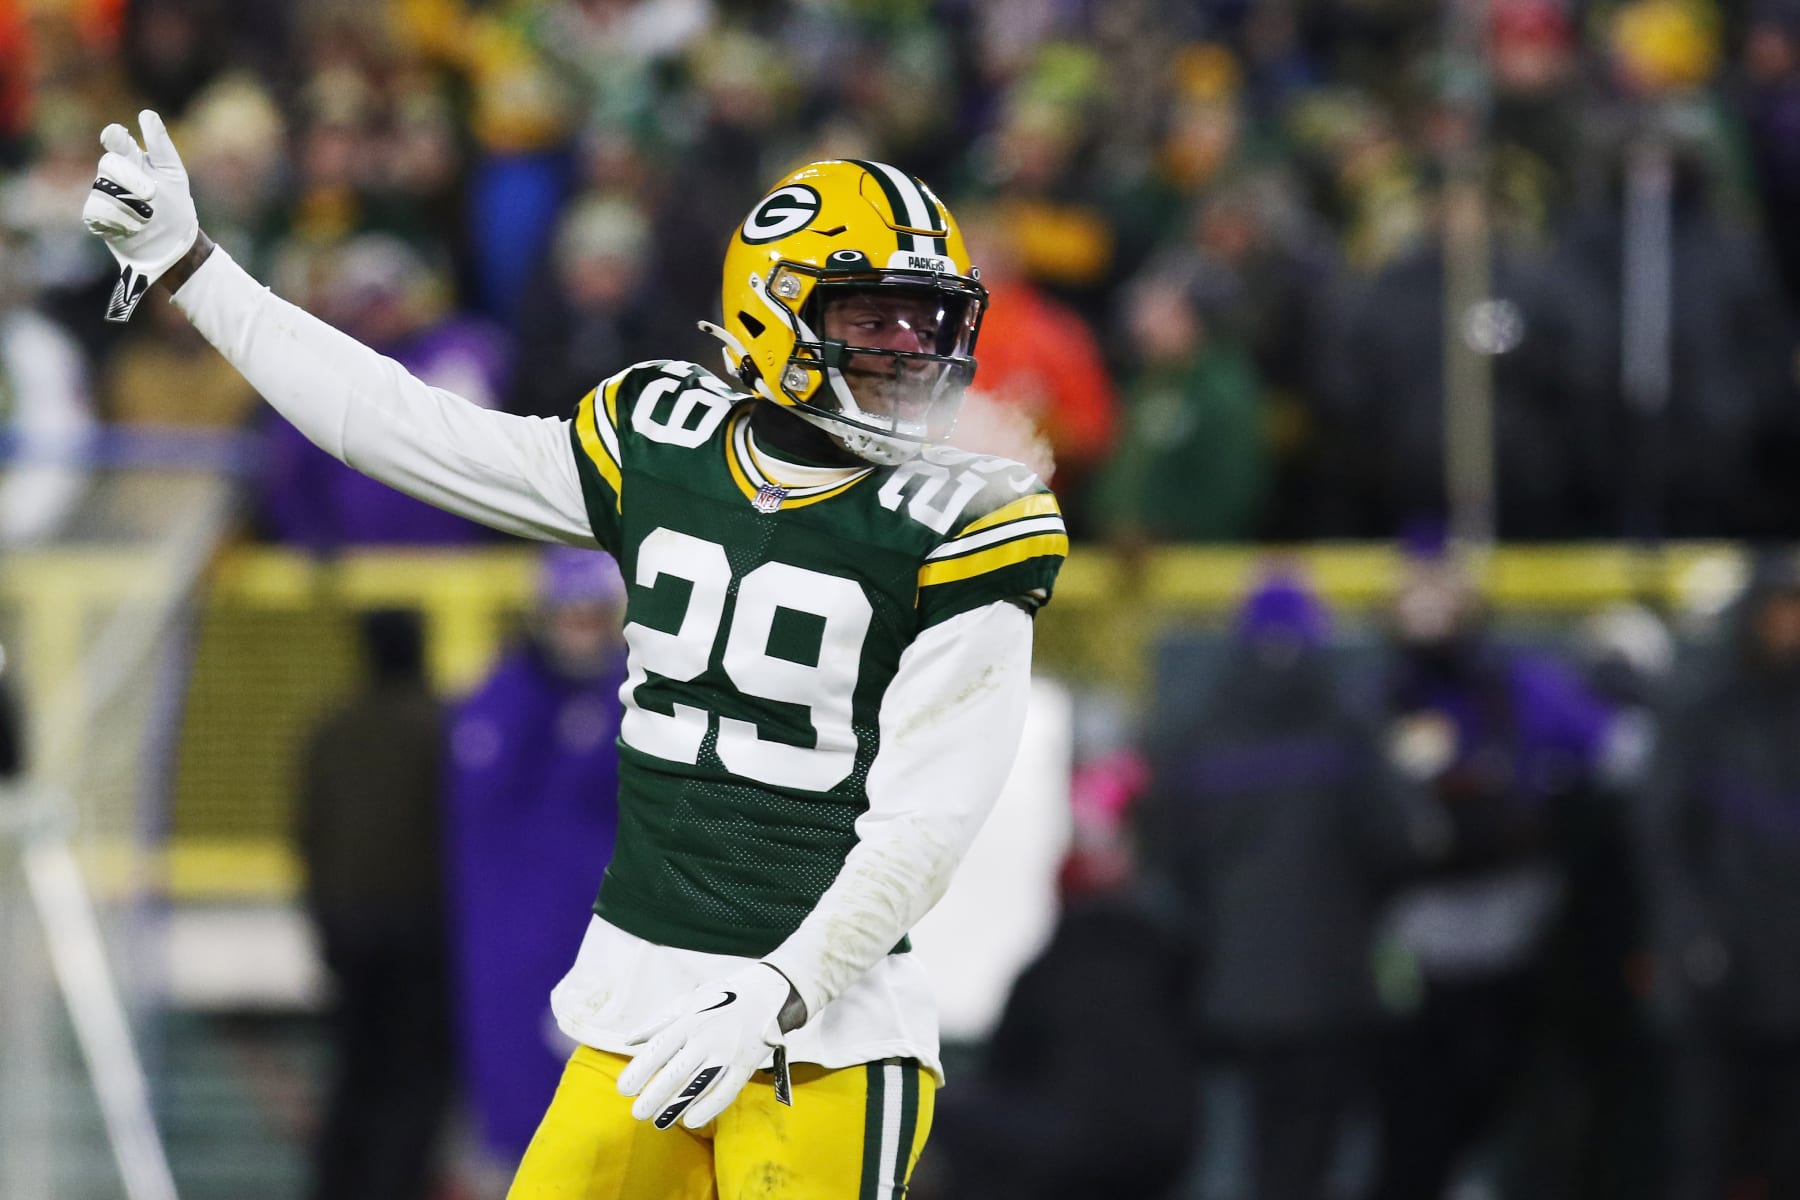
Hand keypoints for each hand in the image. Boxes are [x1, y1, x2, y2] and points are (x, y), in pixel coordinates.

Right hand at [81, 110, 197, 322]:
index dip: (114, 136)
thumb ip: (160, 145)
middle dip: (131, 178)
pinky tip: (134, 227)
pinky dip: (118, 220)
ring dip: (130, 205)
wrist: (172, 241)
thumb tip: (147, 114)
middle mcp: (113, 173)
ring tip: (148, 217)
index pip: (117, 140)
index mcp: (132, 158)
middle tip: (151, 194)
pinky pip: (98, 211)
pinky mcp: (96, 215)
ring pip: (104, 189)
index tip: (115, 133)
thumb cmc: (174, 203)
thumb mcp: (172, 173)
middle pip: (110, 164)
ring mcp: (102, 193)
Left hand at [617, 963, 800, 1129]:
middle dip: (654, 1095)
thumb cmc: (722, 998)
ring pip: (699, 1086)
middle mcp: (708, 1036)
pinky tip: (691, 1121)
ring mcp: (728, 1052)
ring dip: (677, 1107)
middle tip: (637, 1113)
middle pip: (676, 1072)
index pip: (660, 1048)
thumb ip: (658, 1021)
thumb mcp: (689, 1001)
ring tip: (658, 1122)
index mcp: (691, 1019)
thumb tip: (629, 1040)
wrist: (768, 994)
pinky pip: (726, 1091)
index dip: (640, 1071)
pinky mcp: (746, 1065)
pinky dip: (709, 1108)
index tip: (624, 1090)